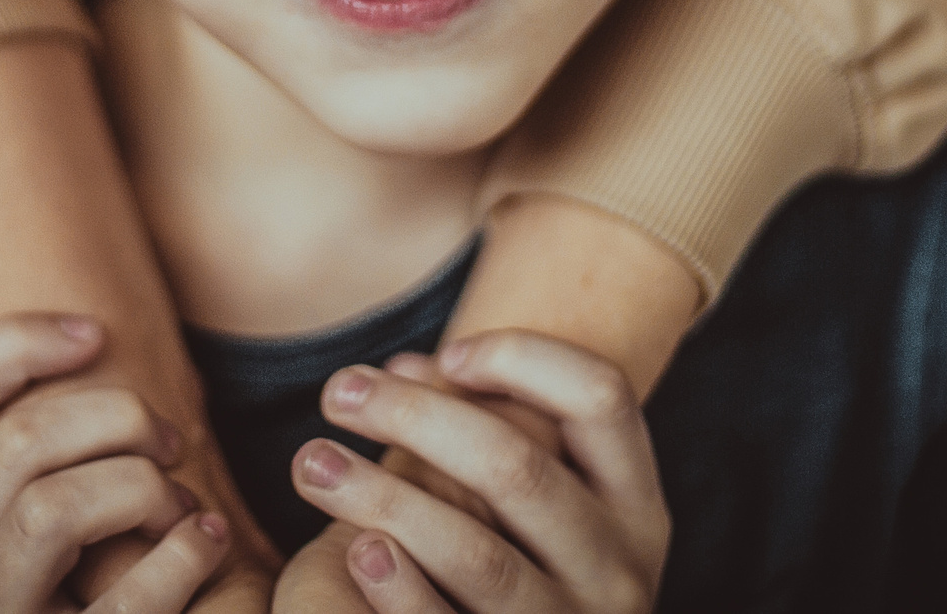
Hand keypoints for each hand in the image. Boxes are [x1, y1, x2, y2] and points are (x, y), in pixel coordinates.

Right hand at [0, 312, 233, 612]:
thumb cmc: (95, 600)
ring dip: (139, 488)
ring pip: (47, 511)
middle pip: (13, 443)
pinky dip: (180, 559)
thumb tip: (95, 343)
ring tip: (185, 508)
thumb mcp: (56, 530)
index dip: (14, 340)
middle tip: (173, 441)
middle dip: (115, 417)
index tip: (97, 334)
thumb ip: (55, 458)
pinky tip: (206, 544)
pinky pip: (118, 605)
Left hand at [288, 332, 669, 612]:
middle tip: (338, 391)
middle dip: (417, 418)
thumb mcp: (530, 503)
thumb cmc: (519, 567)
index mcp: (635, 506)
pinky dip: (401, 591)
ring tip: (312, 464)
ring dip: (385, 500)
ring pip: (477, 557)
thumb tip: (400, 370)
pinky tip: (355, 549)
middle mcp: (618, 572)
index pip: (600, 398)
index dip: (521, 360)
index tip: (446, 356)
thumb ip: (477, 427)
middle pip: (521, 470)